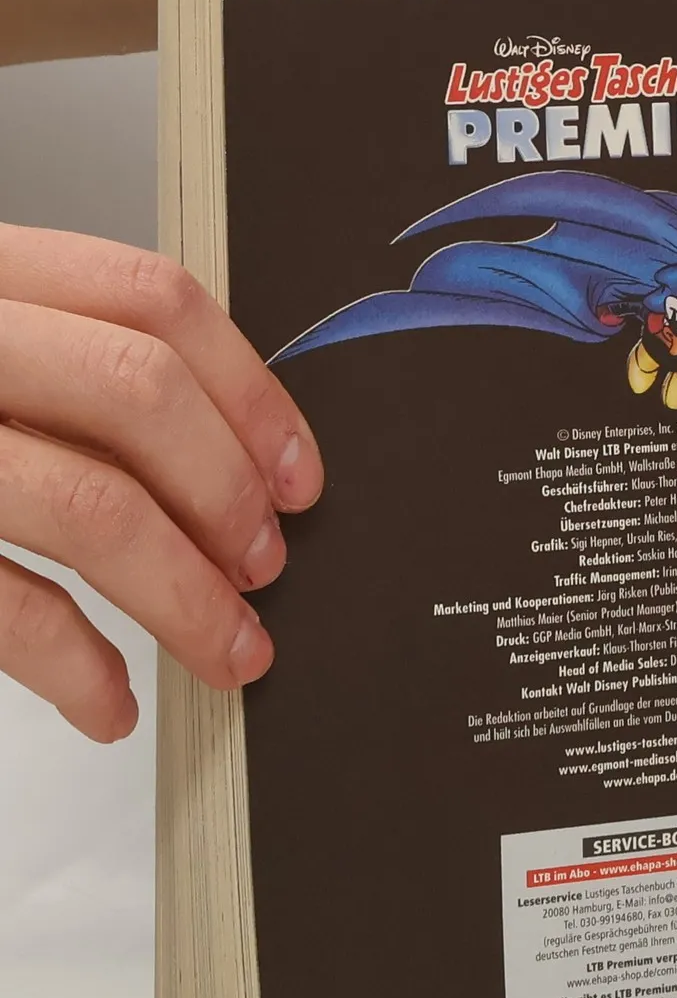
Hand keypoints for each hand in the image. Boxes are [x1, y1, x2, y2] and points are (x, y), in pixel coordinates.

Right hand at [0, 225, 322, 741]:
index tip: (298, 476)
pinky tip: (108, 700)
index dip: (250, 394)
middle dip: (226, 494)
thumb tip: (222, 456)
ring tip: (229, 649)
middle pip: (136, 393)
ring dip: (185, 599)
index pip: (148, 297)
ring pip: (87, 506)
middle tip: (264, 566)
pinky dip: (75, 665)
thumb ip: (57, 370)